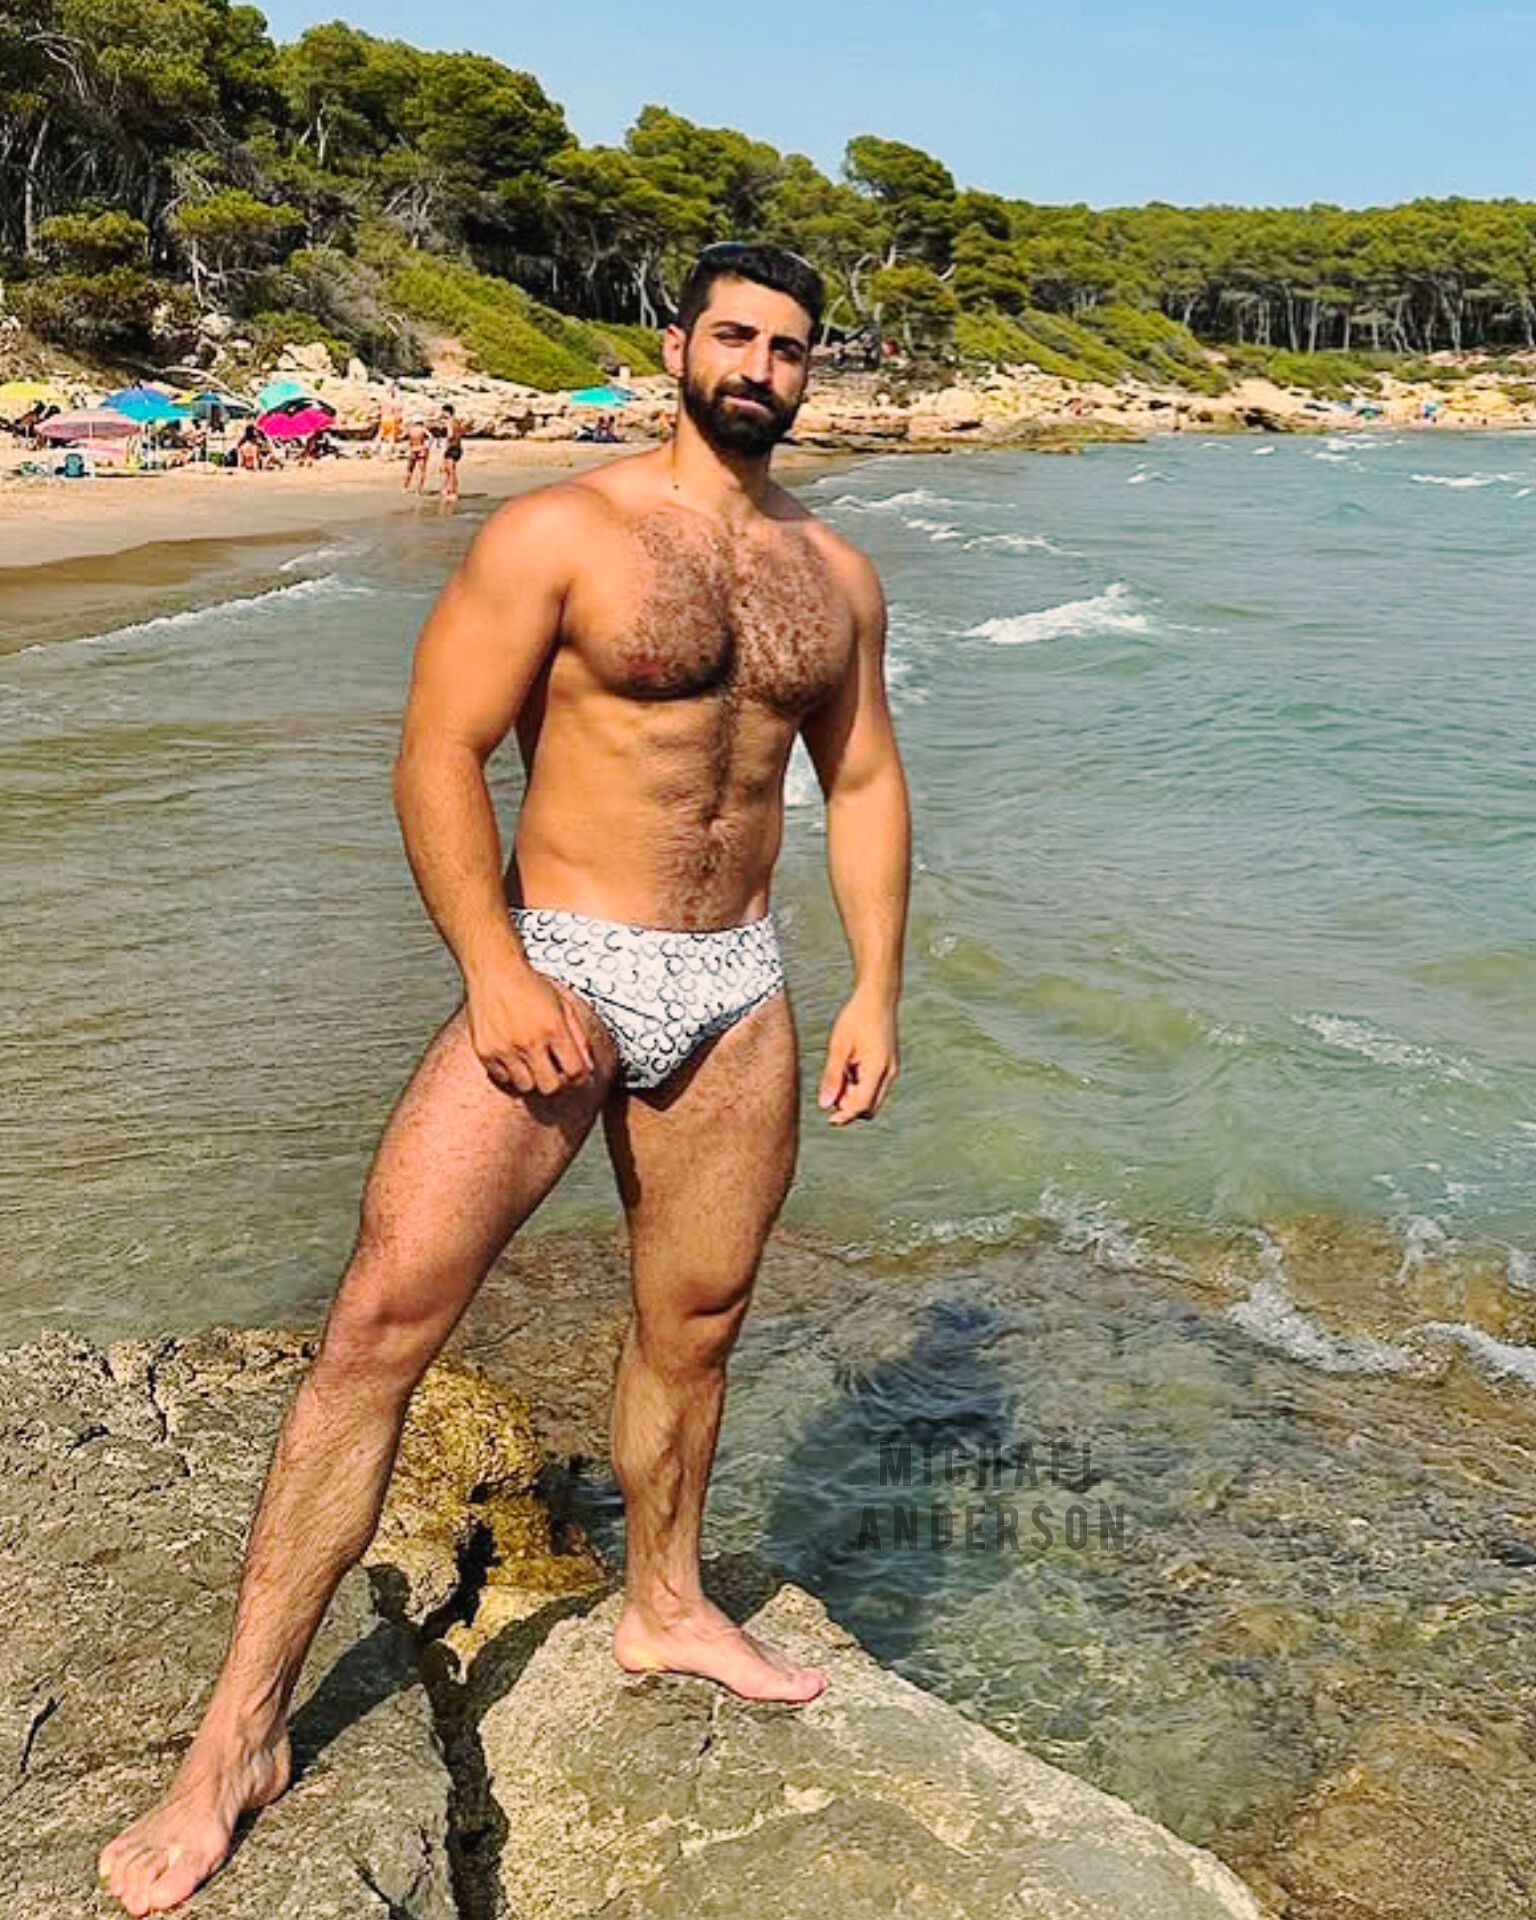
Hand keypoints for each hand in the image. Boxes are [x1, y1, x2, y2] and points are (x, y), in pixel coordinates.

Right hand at [466, 964, 595, 1096]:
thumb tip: (588, 1065)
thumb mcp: (563, 1004)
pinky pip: (502, 1078)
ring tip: (533, 1063)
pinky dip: (511, 1074)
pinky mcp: (485, 1051)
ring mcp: (505, 1048)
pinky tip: (515, 1058)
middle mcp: (528, 1040)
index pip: (575, 1071)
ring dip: (533, 1079)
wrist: (494, 970)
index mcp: (552, 1027)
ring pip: (526, 1086)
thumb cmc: (528, 984)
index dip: (580, 1077)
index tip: (577, 1075)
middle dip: (557, 1082)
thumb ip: (578, 1036)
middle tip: (556, 1071)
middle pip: (550, 1086)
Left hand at [817, 993, 898, 1124]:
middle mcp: (889, 1073)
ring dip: (853, 1094)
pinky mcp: (887, 1065)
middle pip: (868, 1107)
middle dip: (849, 1105)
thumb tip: (824, 1105)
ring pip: (871, 1097)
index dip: (845, 1115)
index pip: (862, 1105)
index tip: (829, 1119)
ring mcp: (890, 1069)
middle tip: (832, 1087)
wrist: (877, 998)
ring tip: (840, 1070)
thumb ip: (832, 1077)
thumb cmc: (856, 1018)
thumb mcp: (839, 1047)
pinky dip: (858, 1084)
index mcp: (878, 1069)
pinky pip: (873, 1085)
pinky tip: (849, 1066)